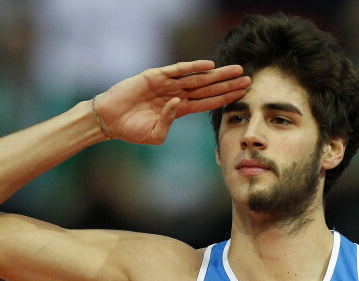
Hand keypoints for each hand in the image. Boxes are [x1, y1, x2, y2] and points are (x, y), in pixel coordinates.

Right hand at [94, 61, 250, 144]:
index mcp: (179, 109)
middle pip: (208, 88)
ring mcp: (167, 84)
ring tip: (236, 71)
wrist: (110, 120)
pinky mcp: (155, 76)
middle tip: (248, 79)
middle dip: (228, 84)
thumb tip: (178, 104)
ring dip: (217, 75)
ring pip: (197, 78)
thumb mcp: (155, 136)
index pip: (207, 102)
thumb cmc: (131, 130)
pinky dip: (193, 67)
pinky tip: (209, 66)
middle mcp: (177, 95)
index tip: (242, 94)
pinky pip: (178, 70)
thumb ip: (168, 124)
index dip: (225, 97)